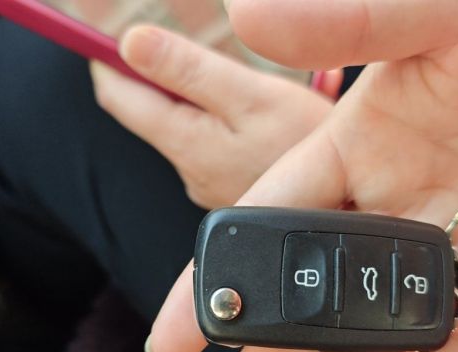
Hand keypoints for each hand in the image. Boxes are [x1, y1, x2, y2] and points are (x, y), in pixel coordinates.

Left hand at [90, 26, 341, 207]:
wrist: (351, 215)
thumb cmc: (308, 152)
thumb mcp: (251, 99)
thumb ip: (188, 72)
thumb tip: (130, 45)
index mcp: (184, 141)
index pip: (118, 95)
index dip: (106, 57)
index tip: (106, 29)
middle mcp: (188, 167)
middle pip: (154, 109)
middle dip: (165, 71)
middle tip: (192, 42)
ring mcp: (210, 180)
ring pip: (190, 123)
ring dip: (203, 94)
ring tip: (241, 73)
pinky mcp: (233, 184)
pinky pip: (217, 141)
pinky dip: (228, 117)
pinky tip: (262, 106)